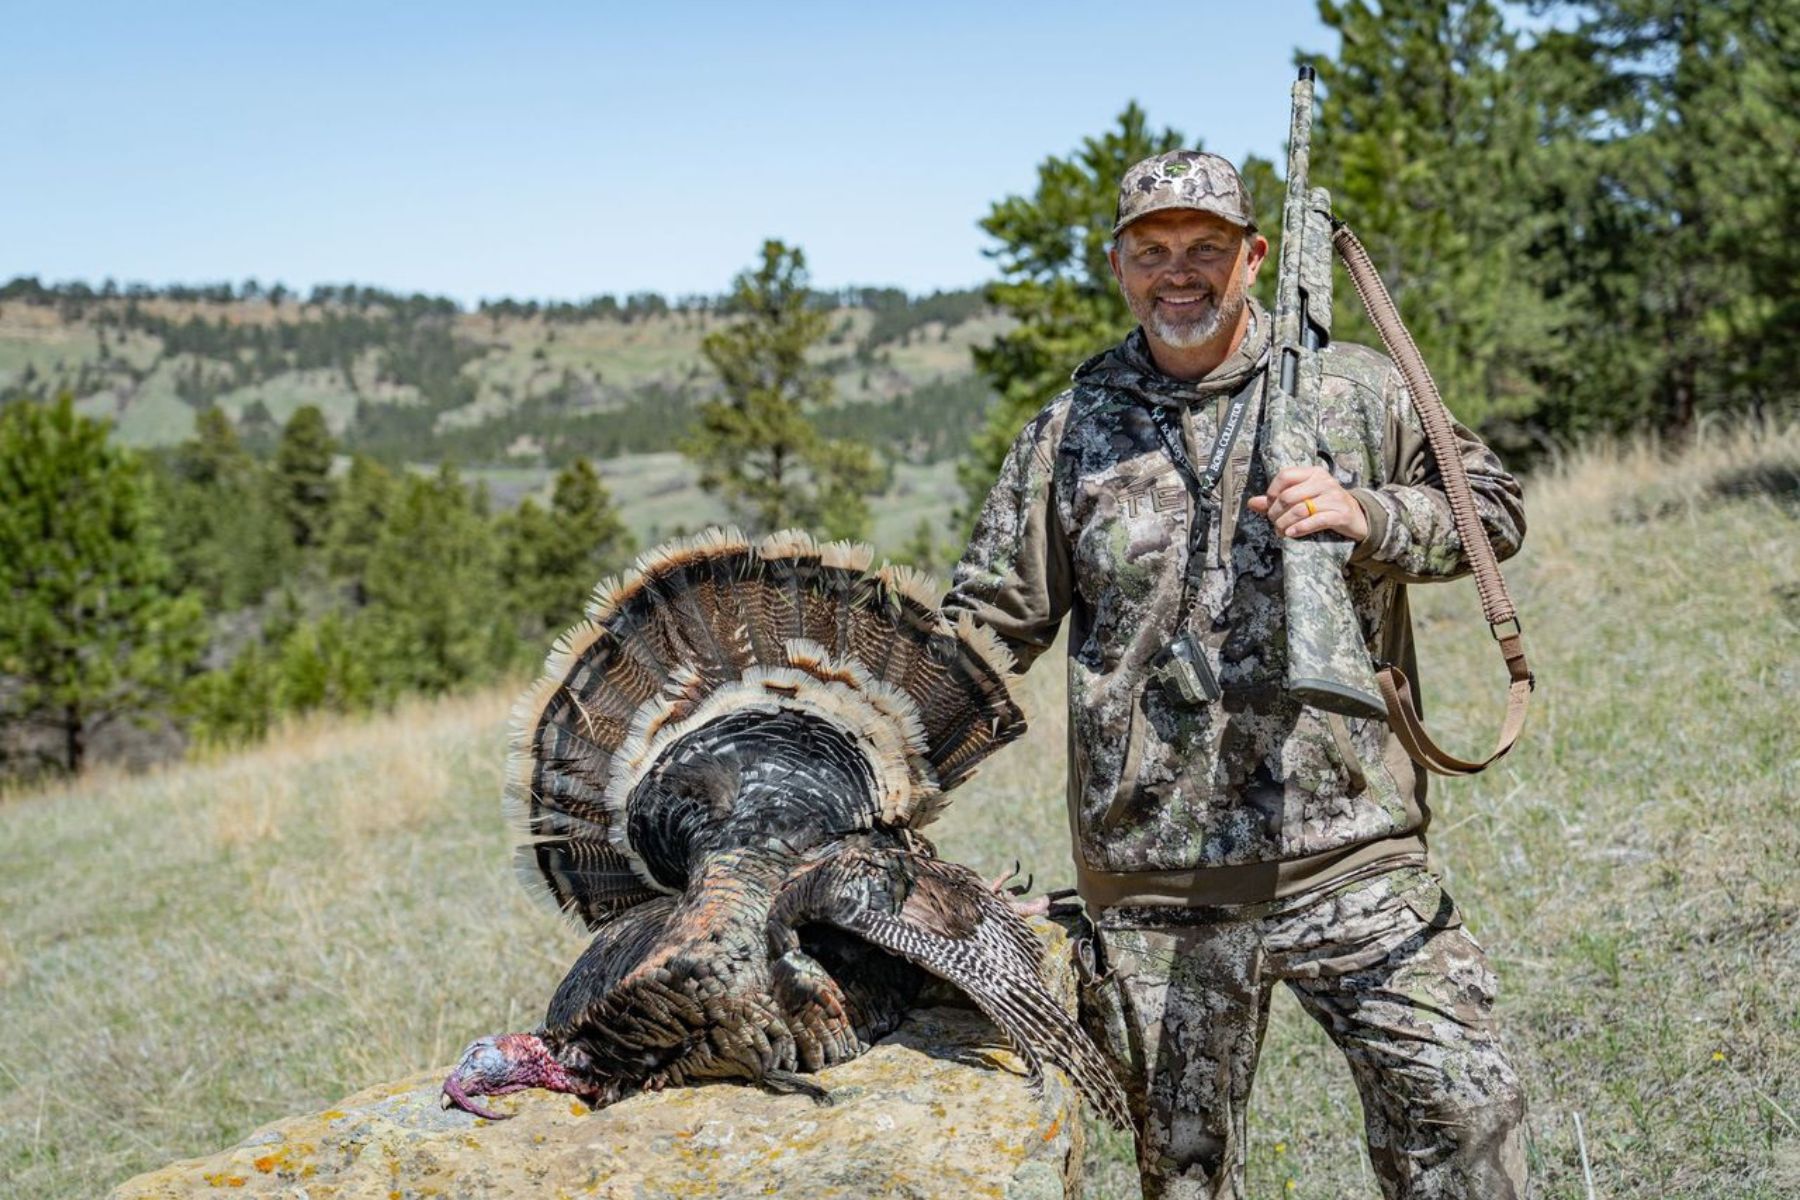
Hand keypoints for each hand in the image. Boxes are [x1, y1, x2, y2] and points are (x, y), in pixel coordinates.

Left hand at [1247, 466, 1368, 541]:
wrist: (1357, 517)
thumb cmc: (1324, 506)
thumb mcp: (1303, 498)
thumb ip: (1277, 500)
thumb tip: (1252, 503)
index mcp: (1313, 473)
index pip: (1285, 475)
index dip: (1272, 492)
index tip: (1270, 506)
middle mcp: (1324, 482)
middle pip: (1288, 496)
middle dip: (1275, 513)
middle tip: (1274, 523)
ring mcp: (1334, 497)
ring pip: (1299, 510)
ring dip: (1284, 524)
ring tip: (1280, 532)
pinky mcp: (1341, 514)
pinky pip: (1316, 521)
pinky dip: (1300, 529)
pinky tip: (1291, 534)